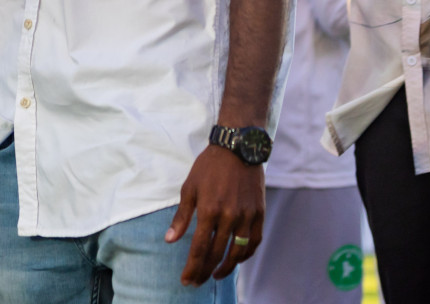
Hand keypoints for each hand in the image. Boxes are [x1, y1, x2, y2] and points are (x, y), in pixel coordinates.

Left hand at [166, 145, 264, 285]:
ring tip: (216, 275)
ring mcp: (246, 216)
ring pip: (237, 252)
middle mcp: (229, 216)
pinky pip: (254, 241)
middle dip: (205, 271)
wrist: (238, 148)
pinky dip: (246, 254)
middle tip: (197, 281)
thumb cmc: (209, 167)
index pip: (199, 248)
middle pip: (216, 254)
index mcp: (209, 210)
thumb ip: (182, 217)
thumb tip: (170, 240)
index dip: (192, 267)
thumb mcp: (189, 188)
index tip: (186, 280)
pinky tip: (236, 259)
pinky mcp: (259, 213)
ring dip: (226, 268)